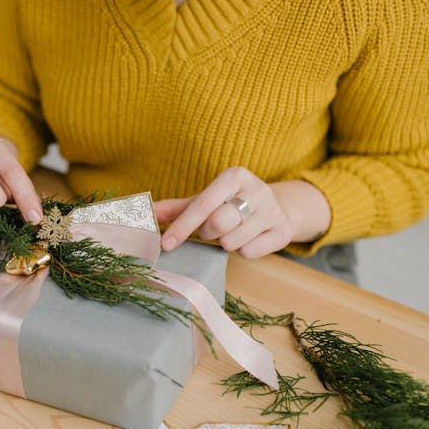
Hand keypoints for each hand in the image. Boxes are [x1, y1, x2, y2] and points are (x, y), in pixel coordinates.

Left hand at [153, 167, 330, 258]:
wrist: (278, 207)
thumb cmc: (232, 203)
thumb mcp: (206, 200)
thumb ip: (176, 207)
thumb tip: (144, 212)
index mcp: (235, 175)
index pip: (202, 205)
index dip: (181, 227)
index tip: (165, 244)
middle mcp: (257, 189)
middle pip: (218, 224)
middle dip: (208, 233)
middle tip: (212, 230)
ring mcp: (273, 210)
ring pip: (233, 241)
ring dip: (225, 242)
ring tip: (233, 231)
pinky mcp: (283, 231)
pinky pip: (250, 252)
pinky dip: (244, 251)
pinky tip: (249, 238)